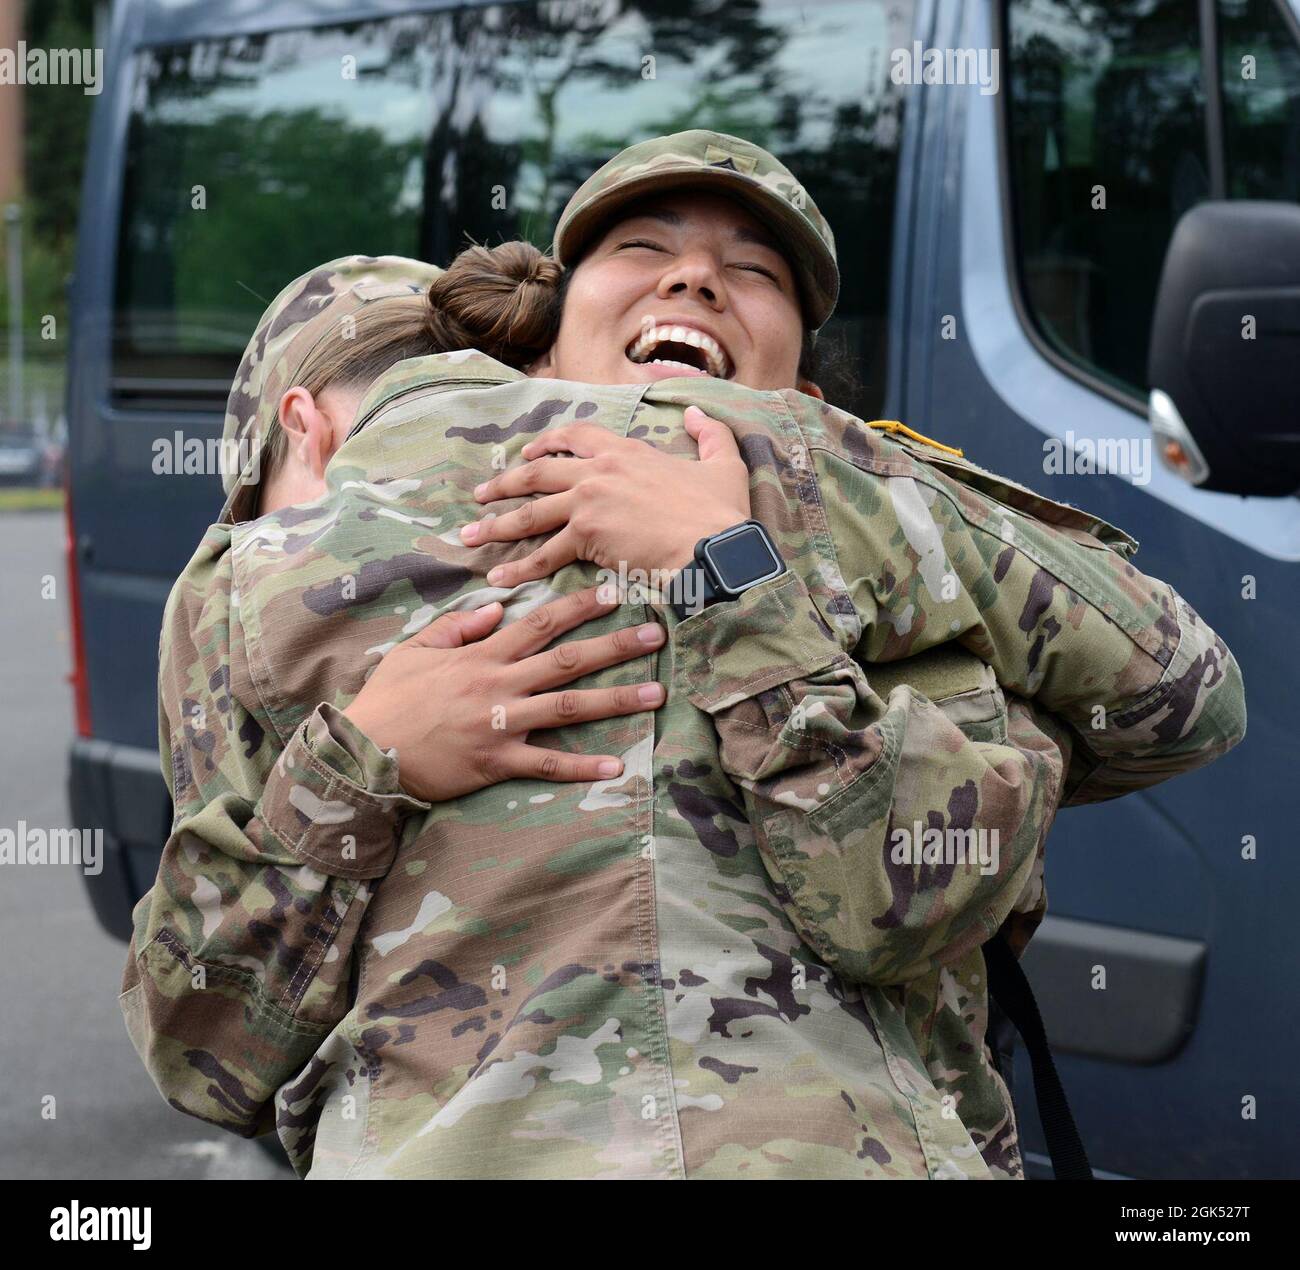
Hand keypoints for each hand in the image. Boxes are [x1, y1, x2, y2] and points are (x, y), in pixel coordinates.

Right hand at [343, 586, 665, 801]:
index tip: (613, 592)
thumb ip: (457, 626)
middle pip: (568, 660)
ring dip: (616, 700)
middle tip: (657, 635)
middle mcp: (499, 685)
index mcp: (482, 655)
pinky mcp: (497, 763)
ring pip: (568, 708)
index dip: (578, 606)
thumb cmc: (388, 699)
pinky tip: (617, 767)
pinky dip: (581, 767)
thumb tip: (498, 607)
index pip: (540, 623)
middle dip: (616, 646)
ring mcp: (501, 725)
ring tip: (656, 693)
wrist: (363, 752)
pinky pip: (547, 765)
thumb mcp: (415, 649)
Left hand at [460, 406, 750, 589]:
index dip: (547, 445)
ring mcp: (588, 501)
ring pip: (531, 512)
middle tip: (482, 496)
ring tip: (472, 535)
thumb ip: (711, 433)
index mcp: (627, 451)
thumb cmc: (721, 512)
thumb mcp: (724, 464)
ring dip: (498, 524)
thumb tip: (699, 412)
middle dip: (505, 484)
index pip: (575, 437)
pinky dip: (520, 567)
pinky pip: (545, 553)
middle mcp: (599, 470)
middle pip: (538, 474)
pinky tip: (500, 577)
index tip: (526, 454)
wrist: (714, 545)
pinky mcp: (586, 535)